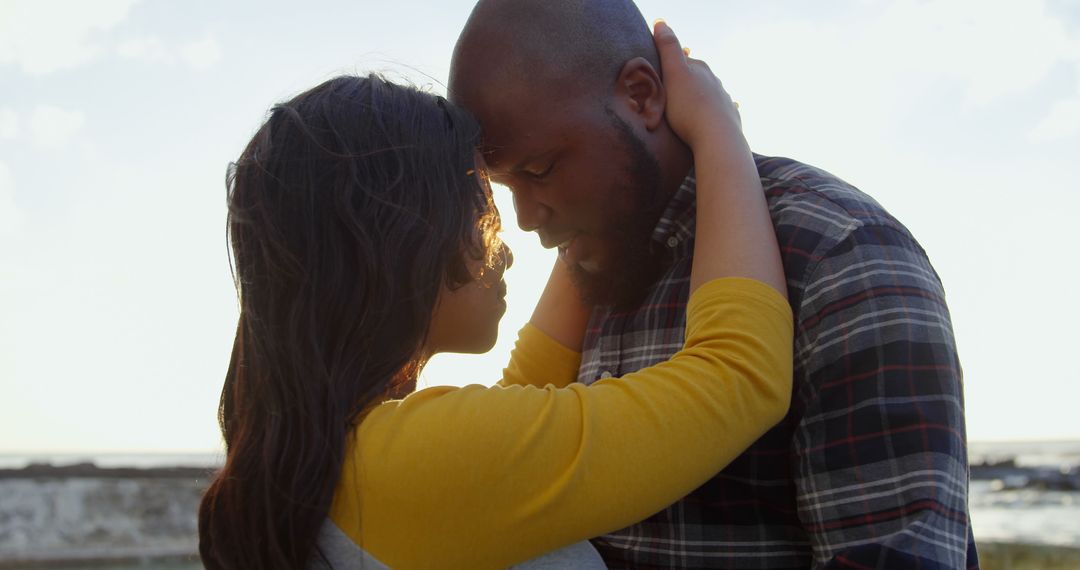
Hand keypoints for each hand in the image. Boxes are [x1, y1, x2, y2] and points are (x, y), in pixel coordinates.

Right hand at [653, 20, 743, 152]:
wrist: (716, 138)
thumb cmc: (689, 107)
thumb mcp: (673, 73)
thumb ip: (668, 48)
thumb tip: (660, 21)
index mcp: (700, 68)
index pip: (685, 60)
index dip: (673, 63)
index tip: (662, 70)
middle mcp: (715, 81)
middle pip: (698, 76)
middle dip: (687, 80)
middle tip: (671, 90)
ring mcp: (724, 99)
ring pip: (711, 93)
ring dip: (701, 96)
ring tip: (688, 105)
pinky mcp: (730, 118)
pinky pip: (722, 110)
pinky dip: (716, 111)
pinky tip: (714, 115)